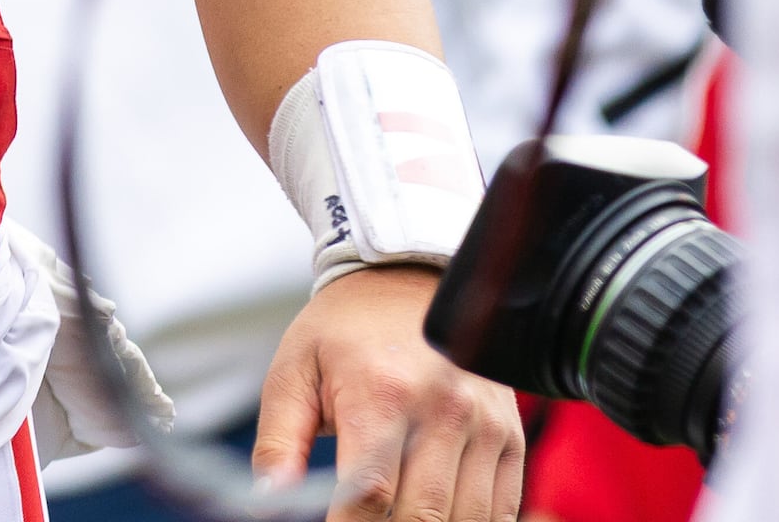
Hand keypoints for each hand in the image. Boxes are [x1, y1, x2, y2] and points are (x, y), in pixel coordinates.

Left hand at [254, 265, 523, 521]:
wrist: (405, 280)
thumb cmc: (343, 330)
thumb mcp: (293, 373)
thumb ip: (279, 444)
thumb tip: (269, 502)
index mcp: (382, 393)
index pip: (370, 494)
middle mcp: (443, 409)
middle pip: (422, 515)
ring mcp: (484, 423)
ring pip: (465, 518)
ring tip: (393, 514)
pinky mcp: (509, 433)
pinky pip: (500, 506)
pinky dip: (468, 520)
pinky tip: (436, 512)